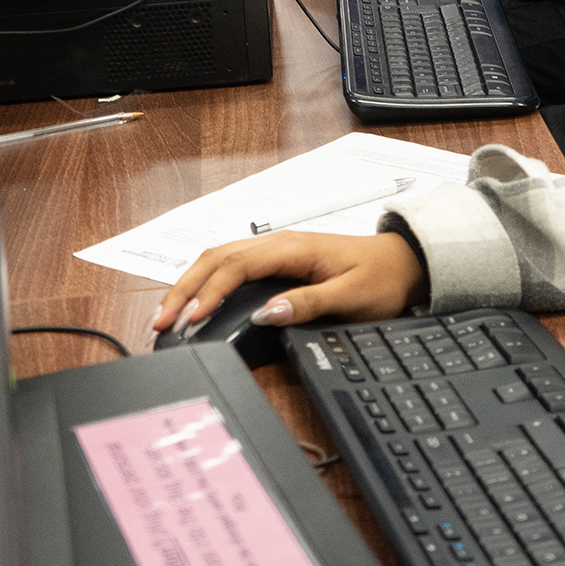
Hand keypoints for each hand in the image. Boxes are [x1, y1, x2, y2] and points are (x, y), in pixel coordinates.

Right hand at [152, 231, 427, 333]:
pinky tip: (194, 303)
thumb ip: (309, 304)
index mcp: (292, 248)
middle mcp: (278, 244)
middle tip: (161, 321)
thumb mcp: (351, 297)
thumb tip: (267, 313)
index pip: (236, 265)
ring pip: (217, 260)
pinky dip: (205, 283)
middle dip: (184, 288)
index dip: (209, 291)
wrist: (403, 263)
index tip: (192, 318)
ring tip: (167, 315)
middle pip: (215, 258)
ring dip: (190, 285)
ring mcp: (274, 251)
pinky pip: (230, 267)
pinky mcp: (275, 263)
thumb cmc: (381, 278)